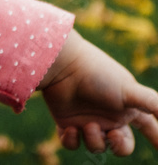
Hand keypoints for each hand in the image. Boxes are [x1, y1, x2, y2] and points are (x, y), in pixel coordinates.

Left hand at [39, 30, 157, 155]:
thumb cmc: (98, 75)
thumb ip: (152, 104)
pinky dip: (71, 140)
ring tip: (88, 125)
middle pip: (122, 145)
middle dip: (120, 147)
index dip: (156, 138)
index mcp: (126, 108)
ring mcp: (87, 120)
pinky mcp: (66, 122)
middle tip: (114, 135)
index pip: (147, 127)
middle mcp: (108, 116)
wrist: (63, 66)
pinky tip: (70, 128)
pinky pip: (71, 143)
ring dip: (95, 141)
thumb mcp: (130, 90)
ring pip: (97, 146)